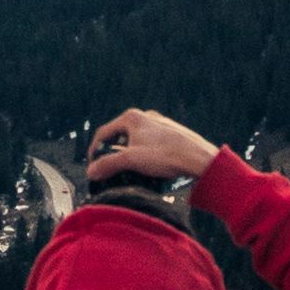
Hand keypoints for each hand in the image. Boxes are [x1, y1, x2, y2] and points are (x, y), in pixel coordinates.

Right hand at [88, 107, 218, 184]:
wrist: (199, 159)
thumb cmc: (166, 155)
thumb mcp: (131, 160)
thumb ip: (108, 165)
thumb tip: (91, 172)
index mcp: (132, 118)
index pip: (103, 133)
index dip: (94, 151)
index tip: (93, 166)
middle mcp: (146, 117)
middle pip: (120, 137)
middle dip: (113, 155)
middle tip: (110, 171)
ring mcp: (160, 125)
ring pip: (136, 141)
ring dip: (130, 156)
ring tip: (130, 172)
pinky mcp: (171, 134)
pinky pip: (151, 145)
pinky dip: (145, 156)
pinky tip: (149, 170)